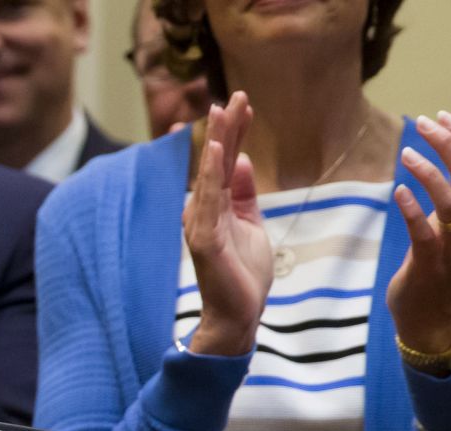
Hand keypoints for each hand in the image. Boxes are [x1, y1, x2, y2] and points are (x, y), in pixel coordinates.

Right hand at [183, 92, 270, 356]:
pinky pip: (208, 202)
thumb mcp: (250, 223)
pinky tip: (216, 153)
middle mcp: (202, 210)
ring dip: (217, 143)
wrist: (239, 314)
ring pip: (209, 176)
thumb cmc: (242, 273)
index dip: (233, 132)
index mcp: (215, 206)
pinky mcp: (205, 240)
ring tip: (223, 112)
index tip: (242, 103)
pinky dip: (211, 175)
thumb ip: (243, 193)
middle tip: (235, 95)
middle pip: (215, 162)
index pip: (225, 161)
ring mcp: (200, 224)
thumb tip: (241, 159)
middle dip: (225, 128)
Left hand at [387, 112, 450, 356]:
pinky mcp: (429, 264)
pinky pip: (425, 233)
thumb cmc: (439, 261)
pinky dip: (413, 210)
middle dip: (450, 143)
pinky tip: (399, 190)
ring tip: (407, 153)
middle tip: (423, 123)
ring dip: (430, 172)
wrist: (428, 314)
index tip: (441, 116)